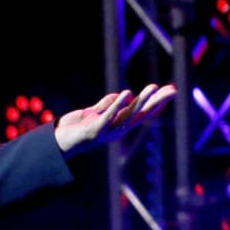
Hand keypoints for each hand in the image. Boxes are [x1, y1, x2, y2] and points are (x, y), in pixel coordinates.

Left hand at [53, 83, 176, 157]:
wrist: (57, 142)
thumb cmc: (76, 129)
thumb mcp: (94, 113)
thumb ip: (107, 104)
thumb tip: (124, 94)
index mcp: (118, 125)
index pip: (142, 113)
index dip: (157, 103)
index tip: (171, 91)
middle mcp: (117, 129)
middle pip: (141, 114)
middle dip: (157, 102)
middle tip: (172, 89)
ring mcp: (107, 130)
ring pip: (129, 114)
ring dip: (141, 100)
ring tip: (152, 87)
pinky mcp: (95, 128)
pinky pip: (109, 115)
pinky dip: (118, 104)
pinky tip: (127, 93)